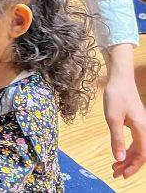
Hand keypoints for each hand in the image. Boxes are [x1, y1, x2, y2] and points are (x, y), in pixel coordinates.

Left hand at [103, 45, 145, 178]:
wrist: (119, 79)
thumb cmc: (116, 96)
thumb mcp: (112, 119)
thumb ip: (116, 139)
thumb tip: (119, 158)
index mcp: (142, 130)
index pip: (141, 155)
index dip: (133, 167)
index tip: (122, 174)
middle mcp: (144, 129)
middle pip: (140, 154)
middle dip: (129, 165)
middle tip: (115, 173)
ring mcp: (141, 126)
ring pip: (138, 148)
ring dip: (127, 158)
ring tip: (115, 166)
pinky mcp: (136, 123)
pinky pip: (135, 141)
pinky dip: (127, 149)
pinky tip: (119, 153)